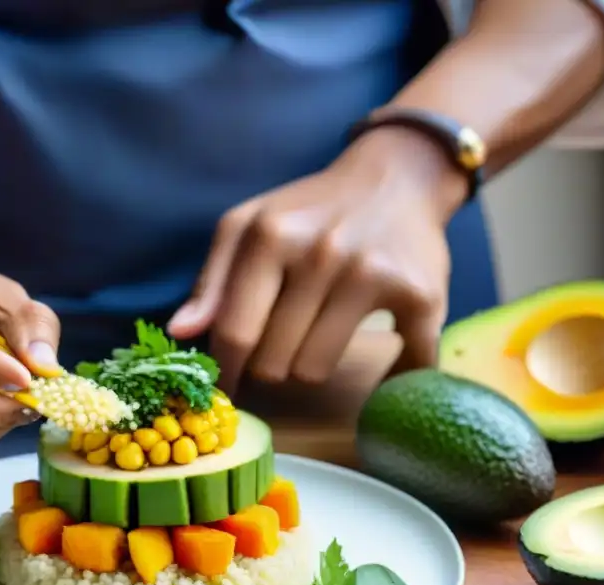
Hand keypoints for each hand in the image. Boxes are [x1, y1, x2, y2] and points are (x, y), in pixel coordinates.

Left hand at [167, 129, 466, 392]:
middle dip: (268, 366)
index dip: (226, 372)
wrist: (398, 176)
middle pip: (273, 362)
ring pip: (315, 370)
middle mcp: (322, 255)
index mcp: (270, 237)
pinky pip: (396, 364)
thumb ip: (212, 280)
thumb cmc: (311, 209)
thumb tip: (182, 332)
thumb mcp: (247, 227)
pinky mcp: (421, 294)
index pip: (236, 333)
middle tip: (278, 348)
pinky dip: (391, 382)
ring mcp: (372, 275)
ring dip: (310, 367)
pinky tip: (387, 375)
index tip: (225, 390)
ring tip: (317, 337)